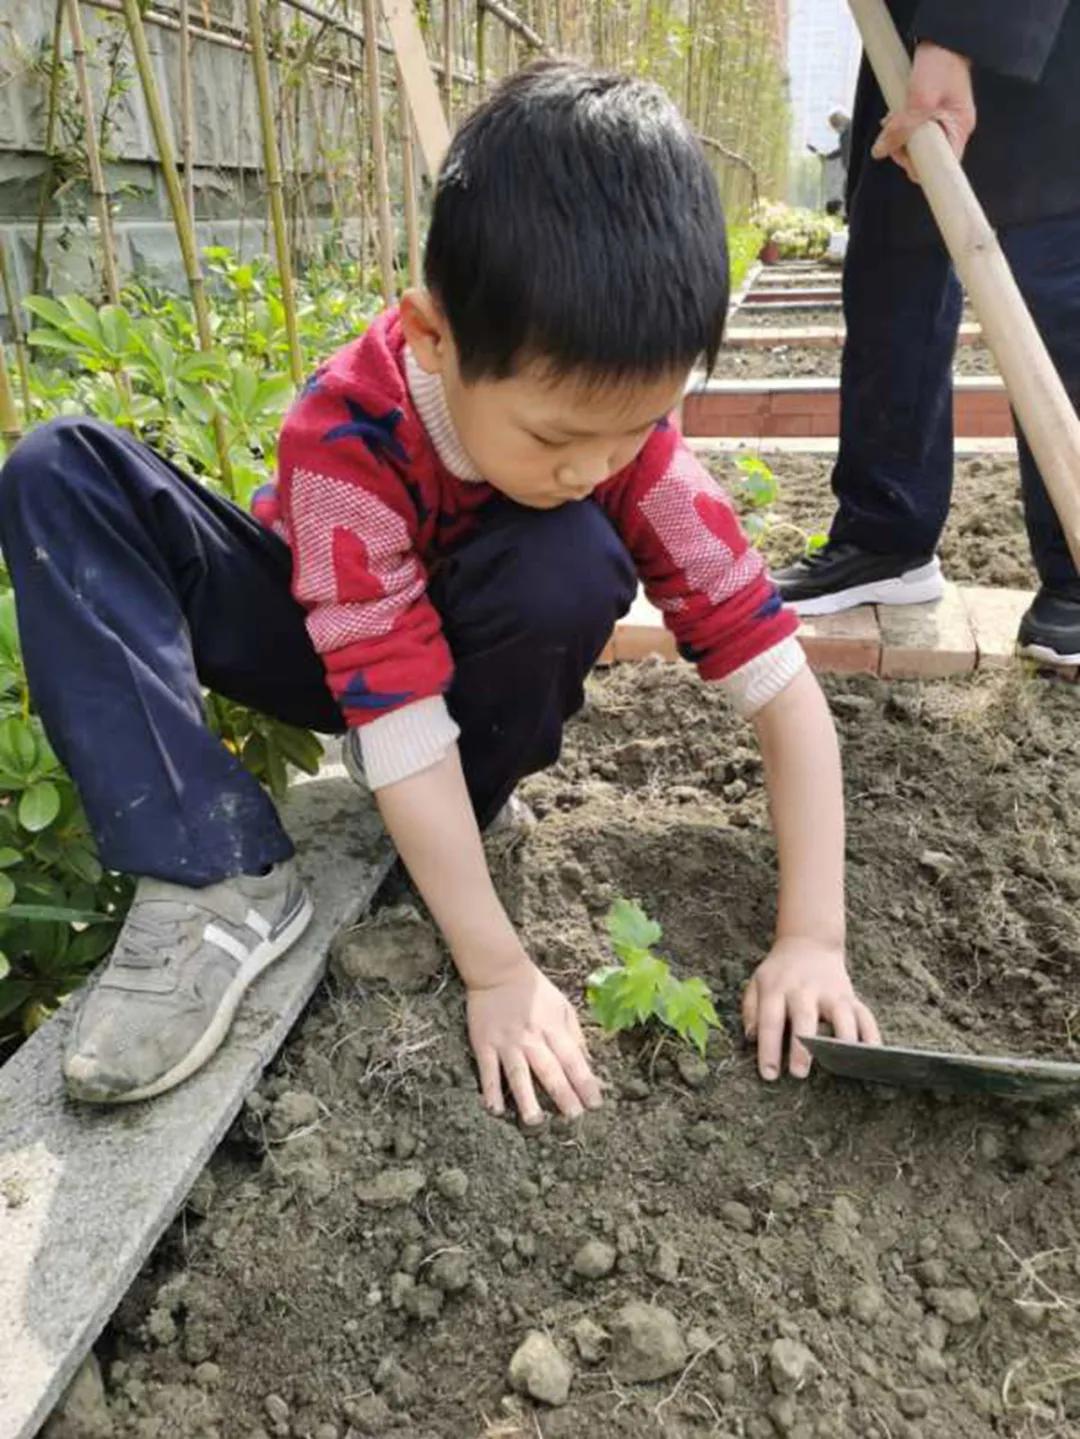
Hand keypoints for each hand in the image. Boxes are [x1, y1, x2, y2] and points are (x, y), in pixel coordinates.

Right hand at [467, 957, 601, 1123]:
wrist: (498, 970)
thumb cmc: (534, 990)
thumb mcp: (562, 1006)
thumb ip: (574, 1035)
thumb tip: (587, 1063)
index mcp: (552, 1028)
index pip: (573, 1060)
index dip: (585, 1082)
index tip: (595, 1104)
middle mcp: (531, 1037)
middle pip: (549, 1070)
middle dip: (563, 1095)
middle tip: (574, 1118)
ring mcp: (506, 1042)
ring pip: (518, 1074)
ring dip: (527, 1098)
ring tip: (535, 1121)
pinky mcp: (484, 1044)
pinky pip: (488, 1070)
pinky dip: (490, 1090)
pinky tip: (494, 1109)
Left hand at [742, 937, 880, 1080]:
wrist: (808, 942)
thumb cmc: (779, 973)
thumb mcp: (756, 984)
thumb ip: (751, 1011)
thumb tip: (751, 1038)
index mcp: (777, 989)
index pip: (770, 1020)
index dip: (769, 1048)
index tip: (770, 1074)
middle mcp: (804, 990)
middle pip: (804, 1018)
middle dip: (803, 1047)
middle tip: (800, 1073)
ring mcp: (831, 992)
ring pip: (841, 1015)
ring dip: (843, 1038)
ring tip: (844, 1063)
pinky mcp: (851, 997)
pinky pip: (865, 1016)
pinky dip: (871, 1035)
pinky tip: (873, 1054)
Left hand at [872, 41, 975, 181]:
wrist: (942, 37)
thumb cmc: (940, 64)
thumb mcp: (919, 100)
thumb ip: (901, 129)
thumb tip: (880, 151)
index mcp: (959, 130)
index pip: (942, 168)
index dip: (920, 167)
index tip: (903, 157)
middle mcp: (953, 129)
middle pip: (926, 157)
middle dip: (904, 149)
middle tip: (893, 135)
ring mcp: (944, 121)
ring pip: (917, 144)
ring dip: (900, 137)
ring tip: (892, 121)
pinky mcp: (933, 113)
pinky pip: (915, 130)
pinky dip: (902, 126)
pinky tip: (895, 116)